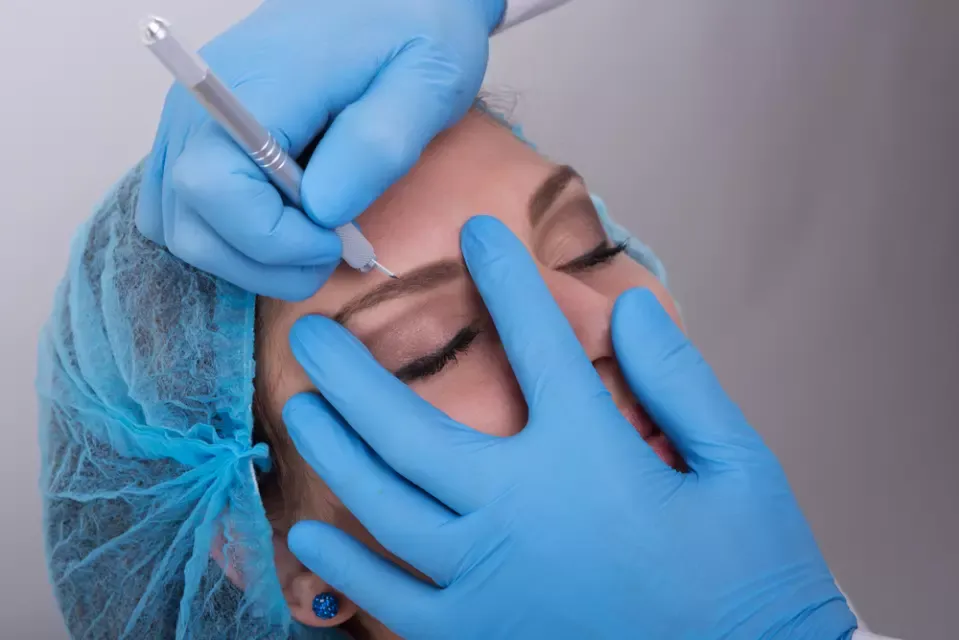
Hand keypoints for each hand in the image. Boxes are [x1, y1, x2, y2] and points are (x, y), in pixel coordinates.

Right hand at [136, 0, 504, 299]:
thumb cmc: (414, 24)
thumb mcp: (425, 80)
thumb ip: (375, 146)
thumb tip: (320, 211)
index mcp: (255, 83)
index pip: (216, 188)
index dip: (272, 241)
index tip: (334, 245)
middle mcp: (204, 100)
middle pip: (188, 219)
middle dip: (261, 262)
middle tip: (330, 255)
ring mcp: (194, 115)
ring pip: (178, 222)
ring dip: (243, 256)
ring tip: (310, 245)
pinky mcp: (200, 130)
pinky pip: (180, 203)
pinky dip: (223, 235)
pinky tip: (279, 229)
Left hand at [282, 216, 857, 638]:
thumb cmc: (752, 574)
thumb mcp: (740, 464)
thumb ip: (680, 379)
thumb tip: (629, 307)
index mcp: (588, 458)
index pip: (534, 345)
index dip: (504, 280)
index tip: (476, 235)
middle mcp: (521, 512)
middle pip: (410, 431)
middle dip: (350, 376)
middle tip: (310, 334)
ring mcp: (491, 581)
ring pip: (384, 508)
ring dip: (334, 454)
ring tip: (300, 408)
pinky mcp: (483, 636)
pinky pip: (395, 603)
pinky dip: (347, 572)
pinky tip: (310, 540)